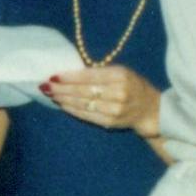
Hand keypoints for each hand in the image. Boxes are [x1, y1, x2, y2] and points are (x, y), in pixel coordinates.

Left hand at [39, 63, 162, 136]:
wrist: (150, 109)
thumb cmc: (131, 85)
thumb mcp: (120, 72)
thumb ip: (98, 72)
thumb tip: (69, 73)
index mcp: (120, 75)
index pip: (90, 76)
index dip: (70, 77)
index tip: (54, 76)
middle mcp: (119, 93)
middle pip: (84, 91)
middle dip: (62, 89)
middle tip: (45, 86)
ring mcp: (115, 110)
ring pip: (83, 104)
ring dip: (64, 100)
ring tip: (51, 94)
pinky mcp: (111, 122)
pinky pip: (87, 116)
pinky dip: (72, 110)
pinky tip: (62, 105)